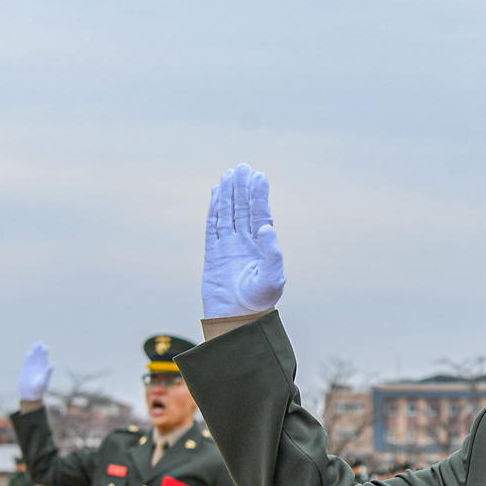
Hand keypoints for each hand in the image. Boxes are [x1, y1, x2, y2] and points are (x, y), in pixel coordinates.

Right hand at [19, 342, 53, 401]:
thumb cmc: (39, 389)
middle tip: (40, 342)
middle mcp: (38, 368)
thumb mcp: (44, 380)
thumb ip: (48, 372)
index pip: (44, 359)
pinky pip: (27, 362)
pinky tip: (30, 352)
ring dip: (34, 352)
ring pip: (33, 358)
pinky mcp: (25, 370)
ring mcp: (32, 368)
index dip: (45, 353)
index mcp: (44, 370)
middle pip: (39, 357)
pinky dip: (28, 357)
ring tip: (35, 344)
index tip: (45, 346)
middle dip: (39, 350)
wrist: (30, 394)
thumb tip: (52, 364)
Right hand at [203, 163, 285, 318]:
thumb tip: (266, 227)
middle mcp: (247, 243)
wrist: (237, 318)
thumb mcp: (272, 279)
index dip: (259, 196)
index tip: (259, 176)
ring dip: (229, 194)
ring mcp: (229, 246)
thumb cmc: (259, 302)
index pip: (260, 215)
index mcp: (263, 247)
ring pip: (227, 213)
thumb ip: (272, 254)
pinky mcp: (214, 252)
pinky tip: (216, 191)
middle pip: (243, 209)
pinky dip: (214, 208)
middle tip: (243, 167)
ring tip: (230, 173)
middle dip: (243, 188)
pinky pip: (212, 225)